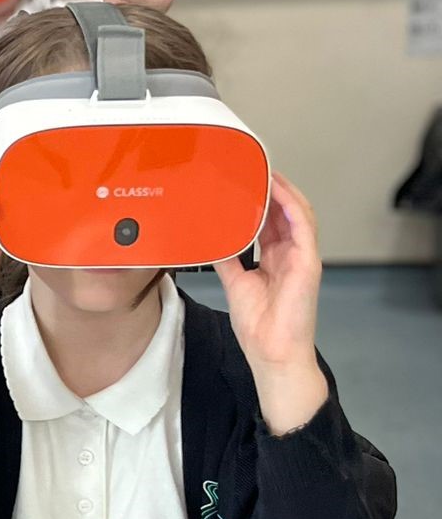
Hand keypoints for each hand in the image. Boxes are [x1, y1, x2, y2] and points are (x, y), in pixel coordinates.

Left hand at [213, 172, 327, 434]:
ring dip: (281, 190)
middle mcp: (289, 253)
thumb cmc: (258, 325)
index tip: (240, 180)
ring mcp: (301, 256)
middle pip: (281, 211)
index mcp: (274, 258)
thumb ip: (226, 259)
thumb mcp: (235, 283)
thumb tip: (210, 237)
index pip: (268, 219)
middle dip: (268, 188)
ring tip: (263, 169)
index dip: (258, 198)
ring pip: (295, 212)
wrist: (272, 353)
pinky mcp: (309, 262)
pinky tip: (278, 190)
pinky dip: (291, 206)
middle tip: (248, 165)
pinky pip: (303, 226)